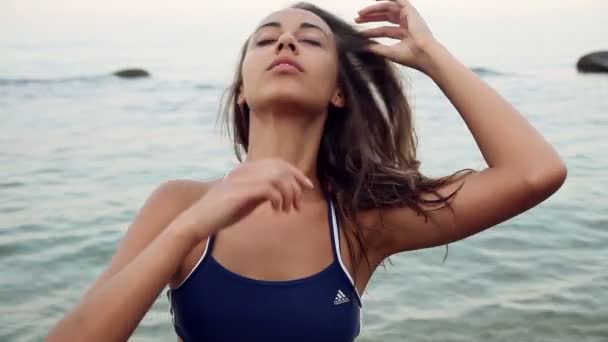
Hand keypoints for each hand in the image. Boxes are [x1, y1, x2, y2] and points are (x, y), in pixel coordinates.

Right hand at [178, 158, 314, 241]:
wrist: (197, 221)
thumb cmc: (220, 213)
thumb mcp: (246, 200)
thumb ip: (261, 193)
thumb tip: (280, 194)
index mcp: (246, 170)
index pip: (277, 163)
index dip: (295, 173)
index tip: (307, 187)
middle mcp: (244, 171)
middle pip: (280, 167)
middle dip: (295, 185)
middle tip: (298, 204)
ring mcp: (241, 179)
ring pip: (277, 177)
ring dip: (288, 194)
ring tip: (287, 210)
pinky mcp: (239, 192)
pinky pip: (268, 189)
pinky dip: (278, 199)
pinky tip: (277, 211)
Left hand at [355, 0, 437, 71]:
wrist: (424, 54)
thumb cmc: (412, 57)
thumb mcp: (390, 52)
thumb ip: (377, 49)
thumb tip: (365, 47)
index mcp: (403, 35)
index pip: (383, 30)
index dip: (371, 31)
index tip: (359, 33)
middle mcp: (406, 25)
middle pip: (385, 17)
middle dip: (371, 17)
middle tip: (357, 19)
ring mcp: (408, 17)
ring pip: (388, 8)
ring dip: (373, 9)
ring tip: (361, 13)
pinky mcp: (410, 11)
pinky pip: (397, 0)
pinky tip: (376, 0)